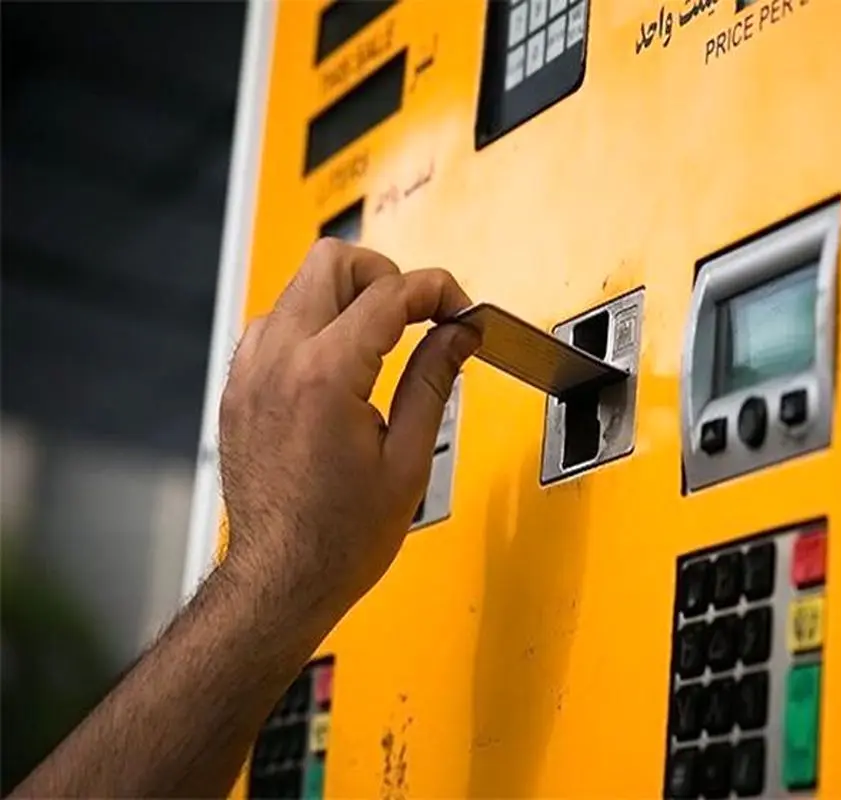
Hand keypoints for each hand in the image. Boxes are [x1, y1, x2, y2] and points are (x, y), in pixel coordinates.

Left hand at [217, 239, 478, 620]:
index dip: (437, 292)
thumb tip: (457, 334)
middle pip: (332, 261)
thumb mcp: (409, 459)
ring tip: (381, 339)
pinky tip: (338, 361)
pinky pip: (273, 324)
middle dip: (386, 275)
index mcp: (326, 376)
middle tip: (416, 313)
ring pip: (298, 285)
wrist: (281, 577)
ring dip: (345, 297)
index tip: (459, 310)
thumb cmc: (339, 537)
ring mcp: (250, 373)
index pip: (390, 293)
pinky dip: (311, 324)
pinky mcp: (237, 389)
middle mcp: (278, 362)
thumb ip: (434, 381)